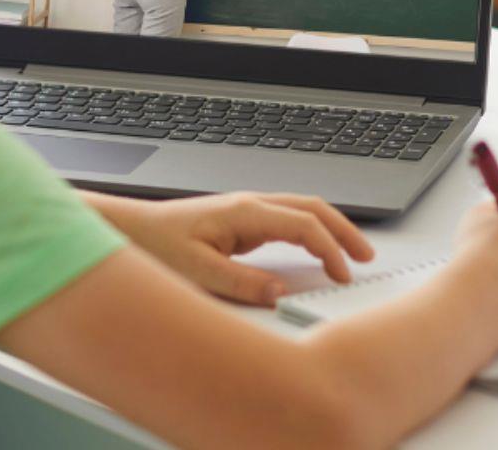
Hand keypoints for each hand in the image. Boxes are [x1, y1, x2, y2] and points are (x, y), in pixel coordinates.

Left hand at [89, 191, 373, 304]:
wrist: (130, 228)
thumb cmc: (156, 244)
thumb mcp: (196, 271)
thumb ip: (240, 283)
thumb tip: (279, 292)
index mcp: (244, 212)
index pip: (303, 224)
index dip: (329, 248)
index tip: (343, 274)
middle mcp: (250, 205)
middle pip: (312, 208)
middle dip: (344, 231)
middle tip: (366, 258)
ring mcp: (247, 211)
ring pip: (302, 210)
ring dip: (331, 229)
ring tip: (352, 254)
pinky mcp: (242, 221)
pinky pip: (288, 221)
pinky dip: (312, 232)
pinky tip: (316, 250)